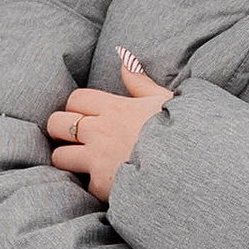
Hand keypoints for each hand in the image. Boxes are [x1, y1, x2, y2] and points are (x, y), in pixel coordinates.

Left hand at [47, 51, 173, 203]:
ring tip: (84, 163)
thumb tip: (126, 61)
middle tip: (75, 138)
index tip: (86, 116)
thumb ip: (141, 83)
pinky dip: (95, 187)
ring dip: (69, 159)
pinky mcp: (102, 185)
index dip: (77, 107)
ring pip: (59, 157)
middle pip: (57, 124)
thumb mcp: (165, 101)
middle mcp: (101, 131)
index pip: (76, 99)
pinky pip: (86, 186)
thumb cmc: (183, 132)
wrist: (191, 168)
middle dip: (61, 130)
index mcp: (115, 108)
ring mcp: (98, 159)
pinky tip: (108, 186)